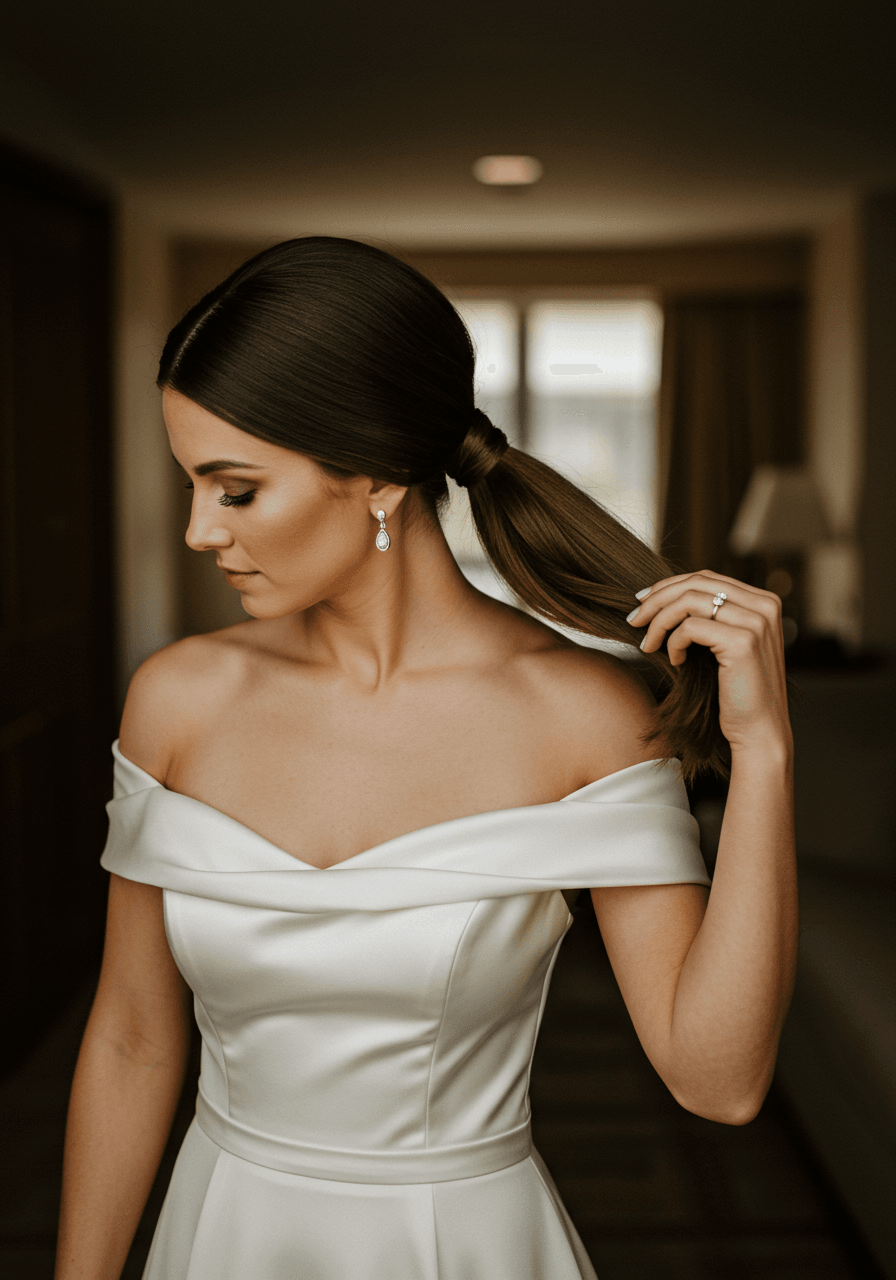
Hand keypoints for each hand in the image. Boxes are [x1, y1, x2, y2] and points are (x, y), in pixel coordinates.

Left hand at [626, 570, 792, 756]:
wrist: (758, 732)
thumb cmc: (736, 692)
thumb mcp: (724, 645)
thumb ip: (710, 617)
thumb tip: (662, 596)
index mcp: (763, 601)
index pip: (706, 577)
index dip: (669, 586)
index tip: (642, 602)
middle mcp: (765, 605)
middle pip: (696, 583)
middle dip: (656, 599)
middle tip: (633, 620)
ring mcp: (757, 622)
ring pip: (689, 601)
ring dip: (659, 622)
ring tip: (648, 645)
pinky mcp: (743, 642)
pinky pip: (690, 627)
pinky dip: (673, 643)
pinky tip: (676, 662)